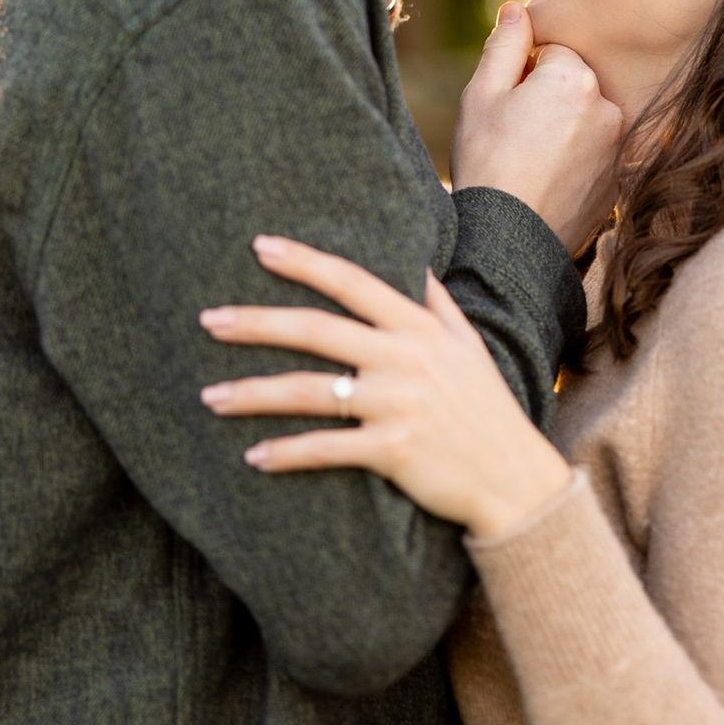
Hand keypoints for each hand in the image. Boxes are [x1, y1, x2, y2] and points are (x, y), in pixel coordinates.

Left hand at [199, 236, 574, 539]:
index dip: (305, 262)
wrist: (515, 478)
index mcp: (419, 328)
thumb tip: (413, 260)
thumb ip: (435, 301)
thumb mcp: (468, 345)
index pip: (352, 282)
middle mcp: (406, 358)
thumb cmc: (486, 409)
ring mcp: (399, 404)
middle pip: (317, 331)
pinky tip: (253, 456)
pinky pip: (327, 449)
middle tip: (208, 320)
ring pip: (310, 391)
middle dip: (257, 323)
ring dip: (253, 394)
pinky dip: (287, 453)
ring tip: (209, 397)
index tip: (259, 246)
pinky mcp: (394, 450)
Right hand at [450, 0, 623, 252]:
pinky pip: (597, 150)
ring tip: (533, 159)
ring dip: (566, 126)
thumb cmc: (487, 162)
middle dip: (549, 97)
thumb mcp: (481, 96)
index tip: (507, 105)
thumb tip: (516, 7)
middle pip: (575, 82)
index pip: (551, 52)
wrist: (509, 240)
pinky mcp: (621, 176)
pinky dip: (578, 157)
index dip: (522, 74)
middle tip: (517, 134)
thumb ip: (504, 45)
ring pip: (588, 116)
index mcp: (574, 76)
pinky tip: (550, 179)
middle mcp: (608, 105)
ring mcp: (619, 144)